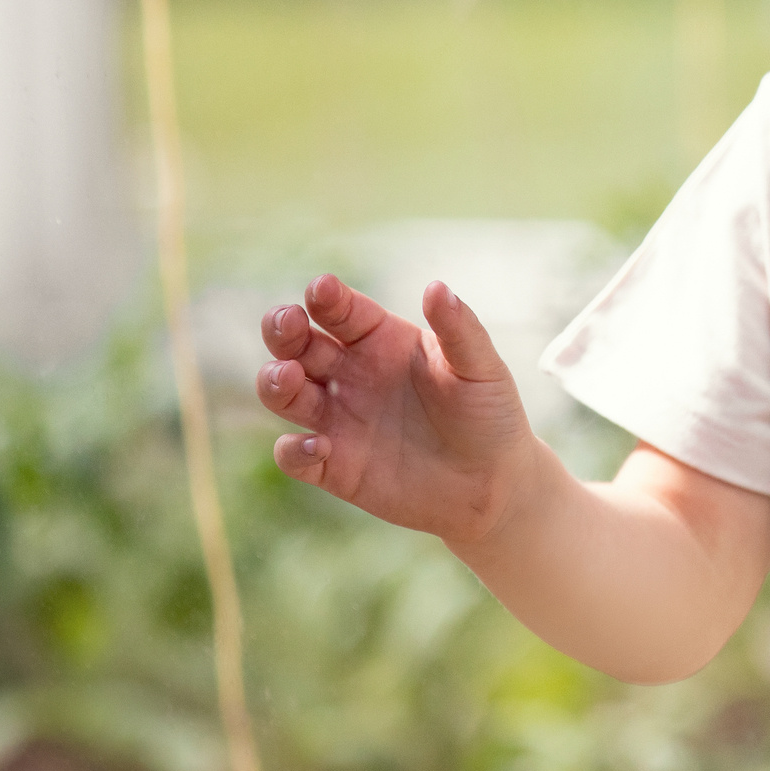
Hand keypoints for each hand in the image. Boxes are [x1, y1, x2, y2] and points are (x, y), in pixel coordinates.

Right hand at [258, 275, 542, 546]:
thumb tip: (436, 287)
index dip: (326, 297)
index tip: (321, 289)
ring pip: (285, 393)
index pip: (342, 311)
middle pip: (298, 344)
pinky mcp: (334, 466)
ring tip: (289, 376)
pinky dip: (295, 450)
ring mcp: (338, 419)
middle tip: (287, 322)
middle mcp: (350, 374)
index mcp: (381, 340)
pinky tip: (319, 445)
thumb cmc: (489, 414)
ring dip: (275, 382)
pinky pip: (296, 456)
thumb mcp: (481, 368)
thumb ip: (459, 329)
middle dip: (283, 330)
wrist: (494, 483)